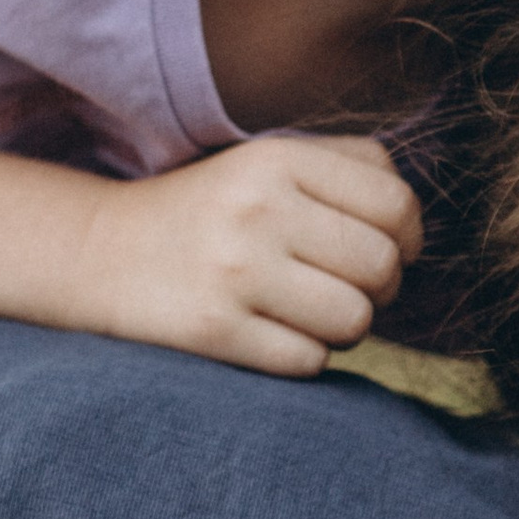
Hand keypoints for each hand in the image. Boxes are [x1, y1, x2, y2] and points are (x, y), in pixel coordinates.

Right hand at [86, 136, 420, 374]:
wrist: (103, 251)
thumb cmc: (213, 211)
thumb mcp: (270, 163)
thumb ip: (348, 169)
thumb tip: (415, 226)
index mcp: (278, 158)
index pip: (397, 203)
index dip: (408, 236)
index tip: (385, 247)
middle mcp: (257, 209)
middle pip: (382, 266)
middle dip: (380, 287)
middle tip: (348, 286)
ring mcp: (235, 271)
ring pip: (354, 320)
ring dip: (346, 327)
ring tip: (313, 312)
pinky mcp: (214, 329)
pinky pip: (309, 360)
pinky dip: (304, 355)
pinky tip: (275, 333)